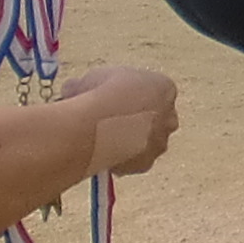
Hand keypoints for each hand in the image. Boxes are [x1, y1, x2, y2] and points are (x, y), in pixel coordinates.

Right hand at [58, 64, 180, 176]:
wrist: (99, 122)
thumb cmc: (101, 93)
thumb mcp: (91, 78)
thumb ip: (90, 84)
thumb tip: (73, 89)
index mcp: (164, 88)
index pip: (153, 92)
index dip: (130, 97)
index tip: (112, 100)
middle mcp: (169, 117)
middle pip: (154, 119)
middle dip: (135, 121)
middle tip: (109, 122)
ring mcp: (160, 142)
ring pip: (146, 143)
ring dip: (129, 142)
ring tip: (101, 140)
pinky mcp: (147, 164)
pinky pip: (134, 162)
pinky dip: (121, 159)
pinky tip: (101, 154)